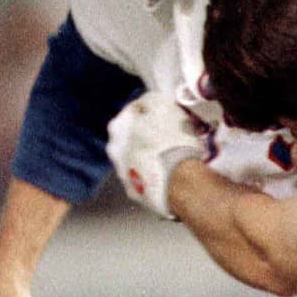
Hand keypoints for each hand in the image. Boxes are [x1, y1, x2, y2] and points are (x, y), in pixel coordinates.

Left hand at [106, 92, 214, 217]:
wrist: (180, 182)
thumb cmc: (172, 141)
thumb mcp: (163, 105)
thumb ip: (150, 100)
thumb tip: (148, 103)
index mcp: (117, 128)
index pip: (133, 111)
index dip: (151, 110)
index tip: (167, 113)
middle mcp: (115, 153)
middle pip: (132, 139)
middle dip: (148, 135)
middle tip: (171, 135)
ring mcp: (125, 177)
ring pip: (139, 161)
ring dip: (152, 157)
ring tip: (175, 156)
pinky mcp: (139, 196)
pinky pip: (149, 180)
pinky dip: (158, 176)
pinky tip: (173, 175)